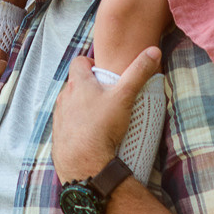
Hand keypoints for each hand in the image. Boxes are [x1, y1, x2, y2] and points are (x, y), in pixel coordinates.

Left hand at [50, 46, 161, 181]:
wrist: (83, 162)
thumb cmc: (102, 126)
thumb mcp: (124, 96)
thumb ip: (139, 72)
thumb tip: (154, 51)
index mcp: (78, 83)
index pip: (79, 62)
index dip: (91, 63)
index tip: (104, 72)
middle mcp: (64, 96)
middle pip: (76, 83)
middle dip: (90, 86)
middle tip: (108, 95)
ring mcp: (59, 115)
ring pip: (71, 103)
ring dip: (82, 105)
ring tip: (100, 116)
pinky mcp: (58, 133)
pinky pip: (67, 122)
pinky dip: (77, 124)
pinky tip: (91, 133)